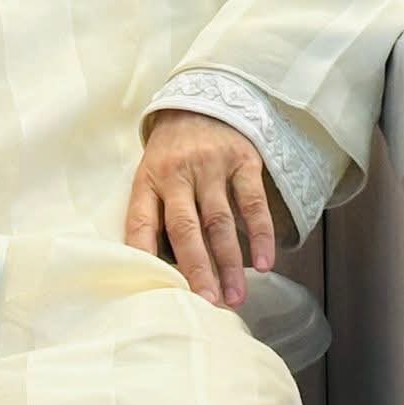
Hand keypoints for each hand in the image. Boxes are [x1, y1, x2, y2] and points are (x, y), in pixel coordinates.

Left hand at [123, 111, 275, 307]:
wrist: (200, 101)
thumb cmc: (172, 153)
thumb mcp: (152, 175)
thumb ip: (155, 215)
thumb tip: (160, 271)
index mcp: (148, 179)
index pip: (139, 220)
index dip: (144, 254)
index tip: (155, 289)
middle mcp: (177, 172)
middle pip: (185, 227)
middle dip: (196, 268)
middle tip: (206, 303)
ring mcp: (211, 166)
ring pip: (220, 221)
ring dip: (229, 263)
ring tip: (235, 297)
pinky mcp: (242, 160)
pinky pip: (252, 203)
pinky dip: (259, 236)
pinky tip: (263, 264)